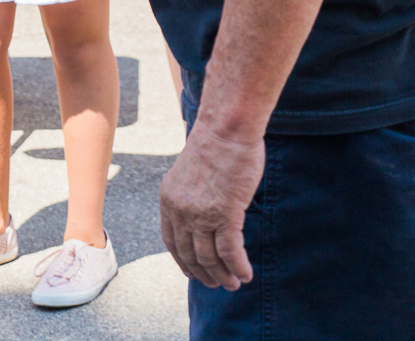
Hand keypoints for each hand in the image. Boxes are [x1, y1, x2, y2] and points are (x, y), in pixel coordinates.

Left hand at [159, 123, 263, 289]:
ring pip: (210, 258)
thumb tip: (203, 214)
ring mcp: (201, 214)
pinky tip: (246, 274)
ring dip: (223, 275)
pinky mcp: (225, 214)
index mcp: (168, 199)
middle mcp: (180, 210)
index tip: (192, 272)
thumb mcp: (190, 173)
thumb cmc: (214, 145)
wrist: (225, 129)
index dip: (182, 261)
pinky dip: (238, 267)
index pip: (171, 240)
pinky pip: (231, 252)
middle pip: (189, 254)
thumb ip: (190, 195)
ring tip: (233, 284)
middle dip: (204, 273)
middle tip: (217, 284)